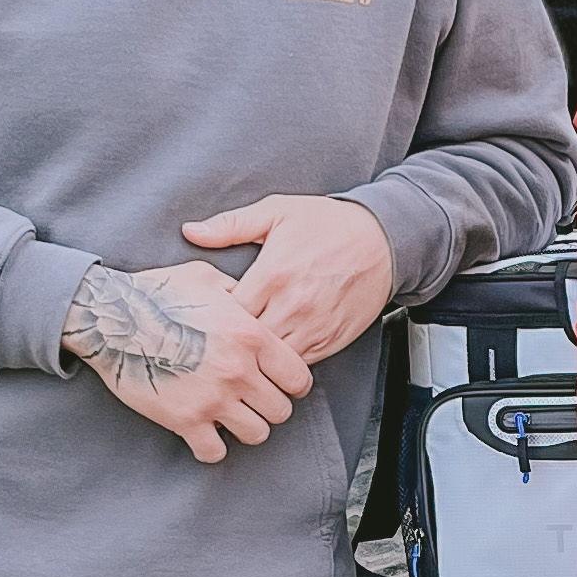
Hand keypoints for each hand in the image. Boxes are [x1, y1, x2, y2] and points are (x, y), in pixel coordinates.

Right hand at [62, 258, 311, 462]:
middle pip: (281, 410)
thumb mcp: (207, 279)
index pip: (298, 378)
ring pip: (257, 434)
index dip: (292, 385)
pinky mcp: (184, 420)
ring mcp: (213, 398)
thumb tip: (254, 301)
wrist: (111, 317)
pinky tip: (204, 433)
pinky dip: (212, 447)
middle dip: (268, 407)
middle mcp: (238, 370)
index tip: (280, 385)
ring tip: (230, 417)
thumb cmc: (157, 292)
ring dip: (245, 428)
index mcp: (251, 336)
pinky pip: (215, 452)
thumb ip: (240, 293)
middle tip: (251, 401)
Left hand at [181, 193, 395, 361]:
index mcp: (272, 274)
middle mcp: (292, 305)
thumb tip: (191, 232)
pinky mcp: (330, 341)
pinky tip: (272, 351)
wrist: (384, 240)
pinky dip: (282, 362)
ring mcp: (313, 327)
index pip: (228, 312)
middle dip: (231, 341)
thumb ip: (230, 224)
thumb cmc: (330, 224)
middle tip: (220, 336)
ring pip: (271, 360)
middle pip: (247, 342)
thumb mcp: (277, 211)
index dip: (214, 316)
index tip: (210, 312)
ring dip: (256, 357)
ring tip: (244, 348)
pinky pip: (297, 364)